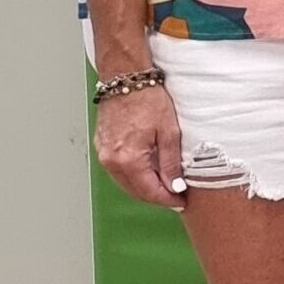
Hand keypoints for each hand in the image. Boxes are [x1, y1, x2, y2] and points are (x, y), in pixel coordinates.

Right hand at [96, 83, 187, 208]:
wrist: (126, 80)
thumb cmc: (148, 100)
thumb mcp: (169, 132)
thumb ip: (170, 163)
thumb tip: (174, 186)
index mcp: (128, 159)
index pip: (149, 191)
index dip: (167, 200)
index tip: (180, 202)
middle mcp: (111, 161)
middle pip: (135, 191)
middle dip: (156, 197)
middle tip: (176, 198)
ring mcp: (104, 155)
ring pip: (125, 183)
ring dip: (144, 188)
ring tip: (165, 187)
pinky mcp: (102, 147)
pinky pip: (118, 171)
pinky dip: (133, 176)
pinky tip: (147, 173)